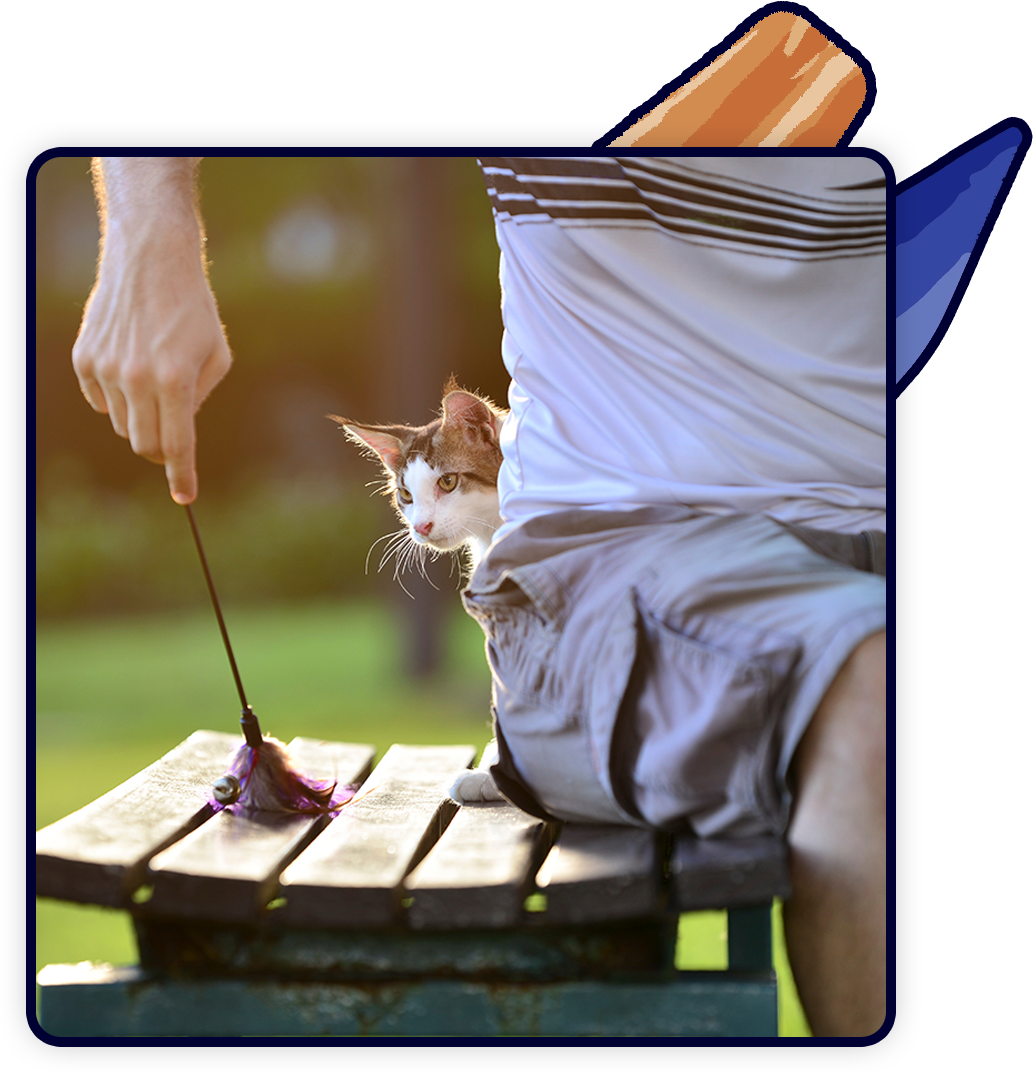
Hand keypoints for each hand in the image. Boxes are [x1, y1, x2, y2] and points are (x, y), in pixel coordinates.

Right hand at [72, 158, 231, 503]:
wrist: (151, 260)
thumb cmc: (193, 310)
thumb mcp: (216, 356)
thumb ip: (200, 399)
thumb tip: (178, 432)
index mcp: (176, 381)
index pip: (178, 446)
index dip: (182, 477)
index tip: (186, 497)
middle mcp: (137, 379)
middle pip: (144, 445)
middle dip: (161, 451)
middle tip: (173, 441)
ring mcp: (106, 369)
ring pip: (121, 423)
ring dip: (140, 416)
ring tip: (155, 380)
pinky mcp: (84, 359)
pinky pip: (100, 401)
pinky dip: (117, 397)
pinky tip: (130, 366)